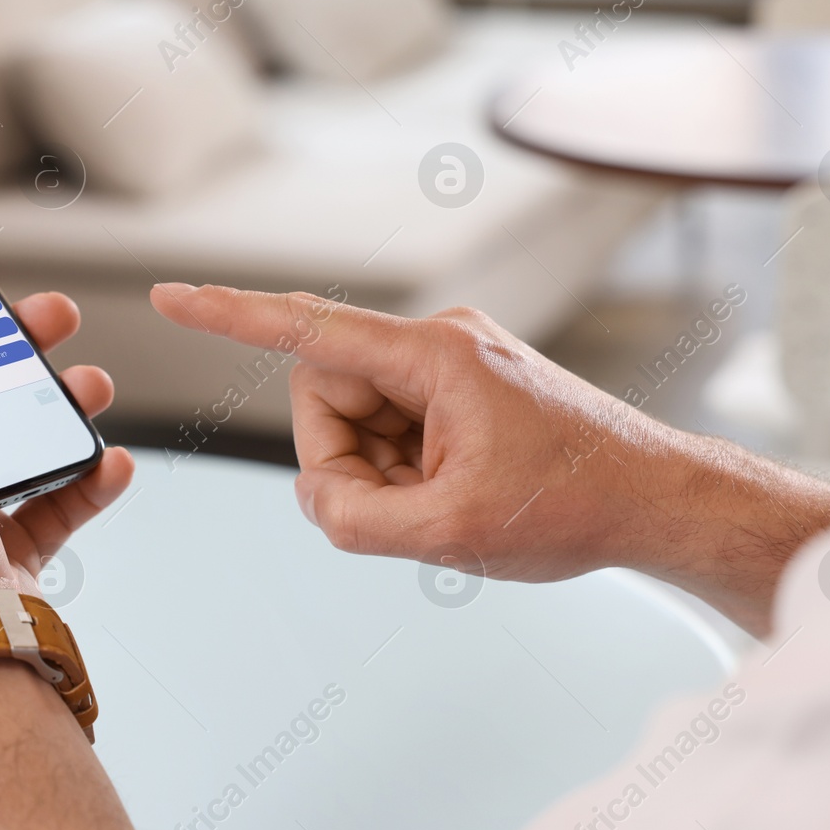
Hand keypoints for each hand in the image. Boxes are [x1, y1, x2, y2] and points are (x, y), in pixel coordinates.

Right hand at [150, 284, 829, 633]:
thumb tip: (317, 498)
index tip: (171, 296)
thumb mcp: (450, 533)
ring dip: (381, 473)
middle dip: (345, 461)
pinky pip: (395, 425)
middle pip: (327, 394)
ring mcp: (452, 362)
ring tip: (446, 507)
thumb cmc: (574, 504)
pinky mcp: (463, 385)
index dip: (229, 316)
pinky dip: (406, 471)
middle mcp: (437, 342)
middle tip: (406, 512)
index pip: (307, 328)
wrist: (658, 499)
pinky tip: (456, 496)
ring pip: (358, 418)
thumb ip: (355, 519)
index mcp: (432, 356)